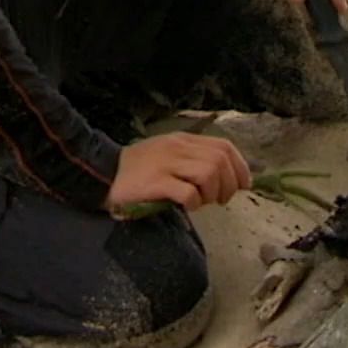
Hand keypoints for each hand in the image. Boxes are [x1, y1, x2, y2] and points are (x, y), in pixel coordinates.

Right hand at [105, 133, 251, 211]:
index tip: (243, 185)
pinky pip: (188, 192)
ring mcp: (166, 164)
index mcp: (183, 140)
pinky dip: (195, 202)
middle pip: (220, 160)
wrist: (103, 173)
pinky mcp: (155, 182)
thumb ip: (194, 161)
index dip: (240, 166)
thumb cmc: (140, 169)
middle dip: (229, 184)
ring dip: (212, 193)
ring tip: (202, 203)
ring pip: (209, 173)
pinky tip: (188, 206)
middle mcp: (177, 148)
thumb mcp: (170, 156)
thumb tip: (227, 178)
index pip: (224, 146)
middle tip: (219, 200)